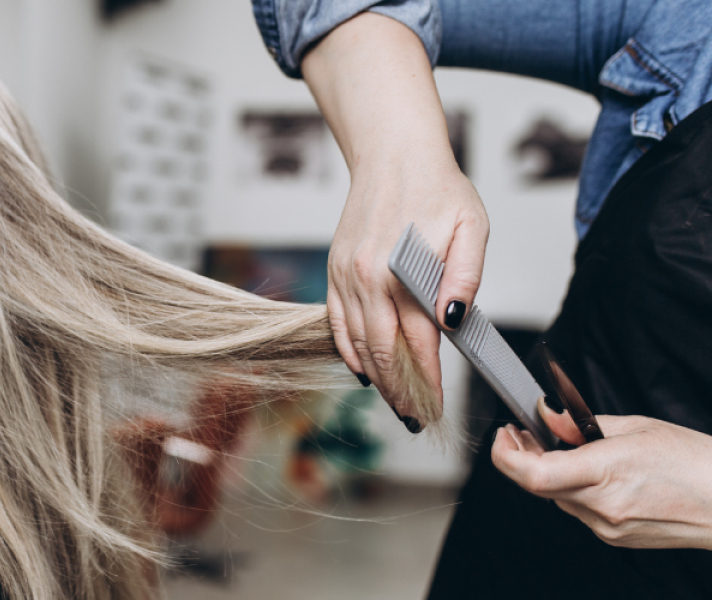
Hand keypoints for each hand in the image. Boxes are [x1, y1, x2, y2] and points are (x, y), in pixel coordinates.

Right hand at [328, 160, 486, 427]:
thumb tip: (454, 319)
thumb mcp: (471, 225)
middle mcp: (366, 278)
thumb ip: (464, 275)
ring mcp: (346, 276)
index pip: (416, 341)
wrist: (392, 154)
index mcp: (400, 270)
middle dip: (400, 389)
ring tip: (394, 401)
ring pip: (358, 342)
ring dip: (376, 376)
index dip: (427, 379)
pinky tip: (363, 369)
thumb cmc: (437, 187)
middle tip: (415, 416)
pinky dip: (348, 350)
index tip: (436, 403)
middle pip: (382, 351)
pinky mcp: (335, 270)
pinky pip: (337, 322)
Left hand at [492, 398, 711, 549]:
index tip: (505, 435)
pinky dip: (574, 488)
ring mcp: (607, 527)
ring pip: (557, 497)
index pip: (533, 474)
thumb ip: (579, 424)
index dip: (507, 455)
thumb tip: (546, 413)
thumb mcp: (634, 427)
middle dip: (522, 457)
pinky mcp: (614, 537)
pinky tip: (587, 471)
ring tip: (557, 446)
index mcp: (606, 472)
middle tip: (523, 433)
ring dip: (548, 472)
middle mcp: (602, 506)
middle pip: (537, 485)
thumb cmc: (693, 462)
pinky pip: (579, 509)